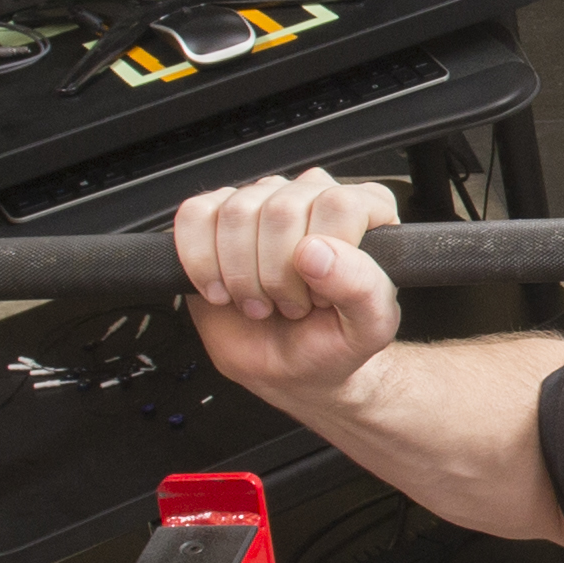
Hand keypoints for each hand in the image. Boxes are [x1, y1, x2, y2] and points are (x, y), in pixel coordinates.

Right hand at [178, 169, 405, 406]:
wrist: (288, 367)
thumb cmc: (333, 341)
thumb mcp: (369, 327)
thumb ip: (362, 288)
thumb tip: (316, 251)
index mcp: (365, 210)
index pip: (338, 204)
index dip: (325, 259)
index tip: (321, 294)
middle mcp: (312, 195)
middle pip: (281, 209)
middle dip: (277, 276)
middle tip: (287, 304)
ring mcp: (261, 200)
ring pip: (235, 212)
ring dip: (240, 275)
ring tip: (259, 301)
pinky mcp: (215, 216)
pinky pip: (194, 216)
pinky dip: (200, 262)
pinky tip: (222, 288)